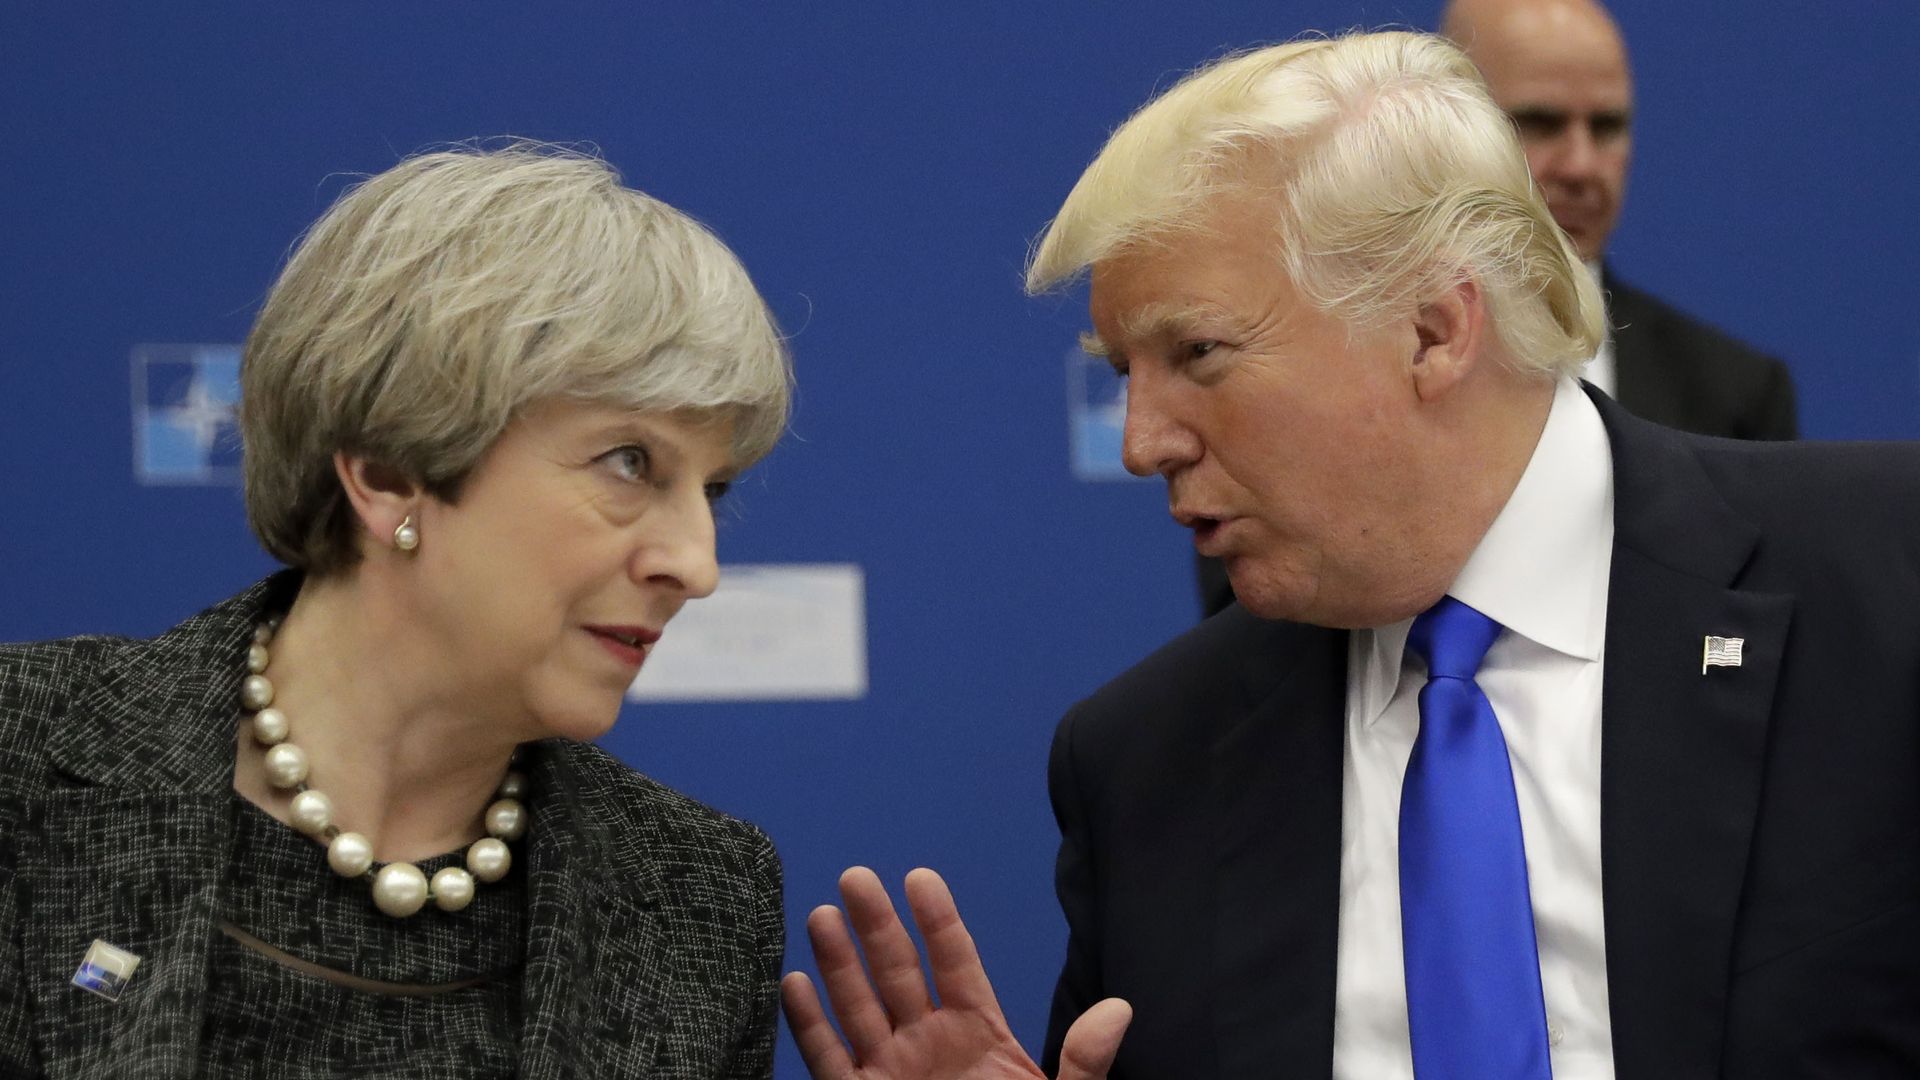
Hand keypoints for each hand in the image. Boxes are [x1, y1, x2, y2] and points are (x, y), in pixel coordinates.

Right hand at [782, 866, 1130, 1079]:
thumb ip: (1083, 1065)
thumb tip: (1119, 1010)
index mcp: (981, 1038)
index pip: (957, 965)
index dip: (938, 922)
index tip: (920, 878)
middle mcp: (929, 1047)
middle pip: (899, 974)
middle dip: (877, 926)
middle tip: (857, 877)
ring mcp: (891, 1075)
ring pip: (858, 1008)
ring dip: (838, 964)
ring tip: (823, 914)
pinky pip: (828, 1061)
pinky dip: (809, 1025)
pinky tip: (792, 983)